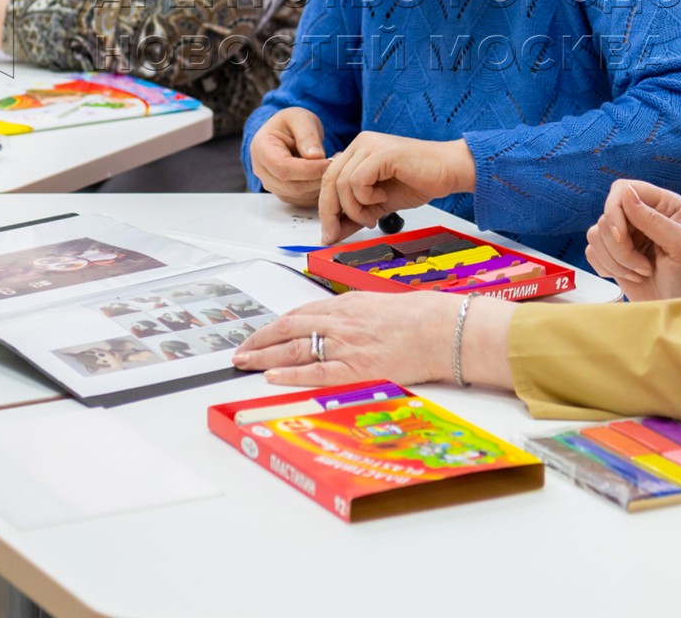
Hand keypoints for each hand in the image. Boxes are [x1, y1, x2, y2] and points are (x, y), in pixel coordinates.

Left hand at [233, 291, 457, 387]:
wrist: (441, 329)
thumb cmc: (419, 318)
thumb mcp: (379, 304)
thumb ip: (354, 314)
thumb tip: (337, 324)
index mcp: (345, 305)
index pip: (299, 314)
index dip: (274, 325)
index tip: (260, 334)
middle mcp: (339, 322)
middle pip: (287, 329)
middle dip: (259, 341)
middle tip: (239, 351)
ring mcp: (345, 345)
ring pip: (293, 348)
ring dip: (264, 356)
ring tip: (244, 362)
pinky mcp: (355, 368)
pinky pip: (315, 371)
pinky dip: (290, 373)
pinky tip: (272, 374)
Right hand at [248, 108, 329, 208]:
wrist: (286, 132)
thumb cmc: (291, 123)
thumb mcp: (301, 118)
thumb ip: (307, 135)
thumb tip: (316, 157)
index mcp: (261, 149)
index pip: (283, 167)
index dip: (308, 169)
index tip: (329, 162)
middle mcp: (262, 171)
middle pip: (292, 186)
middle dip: (317, 178)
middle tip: (337, 163)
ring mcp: (272, 185)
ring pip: (300, 195)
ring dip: (320, 185)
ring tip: (335, 165)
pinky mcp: (284, 194)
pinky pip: (304, 200)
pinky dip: (319, 191)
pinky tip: (327, 174)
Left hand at [318, 133, 473, 243]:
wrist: (450, 170)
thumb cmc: (420, 181)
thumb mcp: (380, 204)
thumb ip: (357, 214)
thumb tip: (334, 234)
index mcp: (358, 152)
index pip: (328, 179)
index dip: (326, 207)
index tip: (330, 233)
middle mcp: (361, 144)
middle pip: (329, 180)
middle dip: (331, 212)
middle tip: (336, 234)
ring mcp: (370, 145)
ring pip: (341, 182)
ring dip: (354, 208)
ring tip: (372, 216)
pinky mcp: (382, 152)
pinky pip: (358, 180)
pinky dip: (365, 197)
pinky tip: (381, 199)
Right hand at [586, 180, 680, 303]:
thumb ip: (654, 220)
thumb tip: (626, 194)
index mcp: (662, 205)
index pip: (623, 189)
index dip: (615, 211)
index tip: (622, 237)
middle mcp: (641, 216)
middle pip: (606, 216)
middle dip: (620, 248)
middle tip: (644, 267)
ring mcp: (626, 236)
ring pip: (595, 235)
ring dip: (616, 261)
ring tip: (642, 273)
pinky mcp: (613, 255)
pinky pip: (591, 252)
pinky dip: (607, 268)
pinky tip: (630, 277)